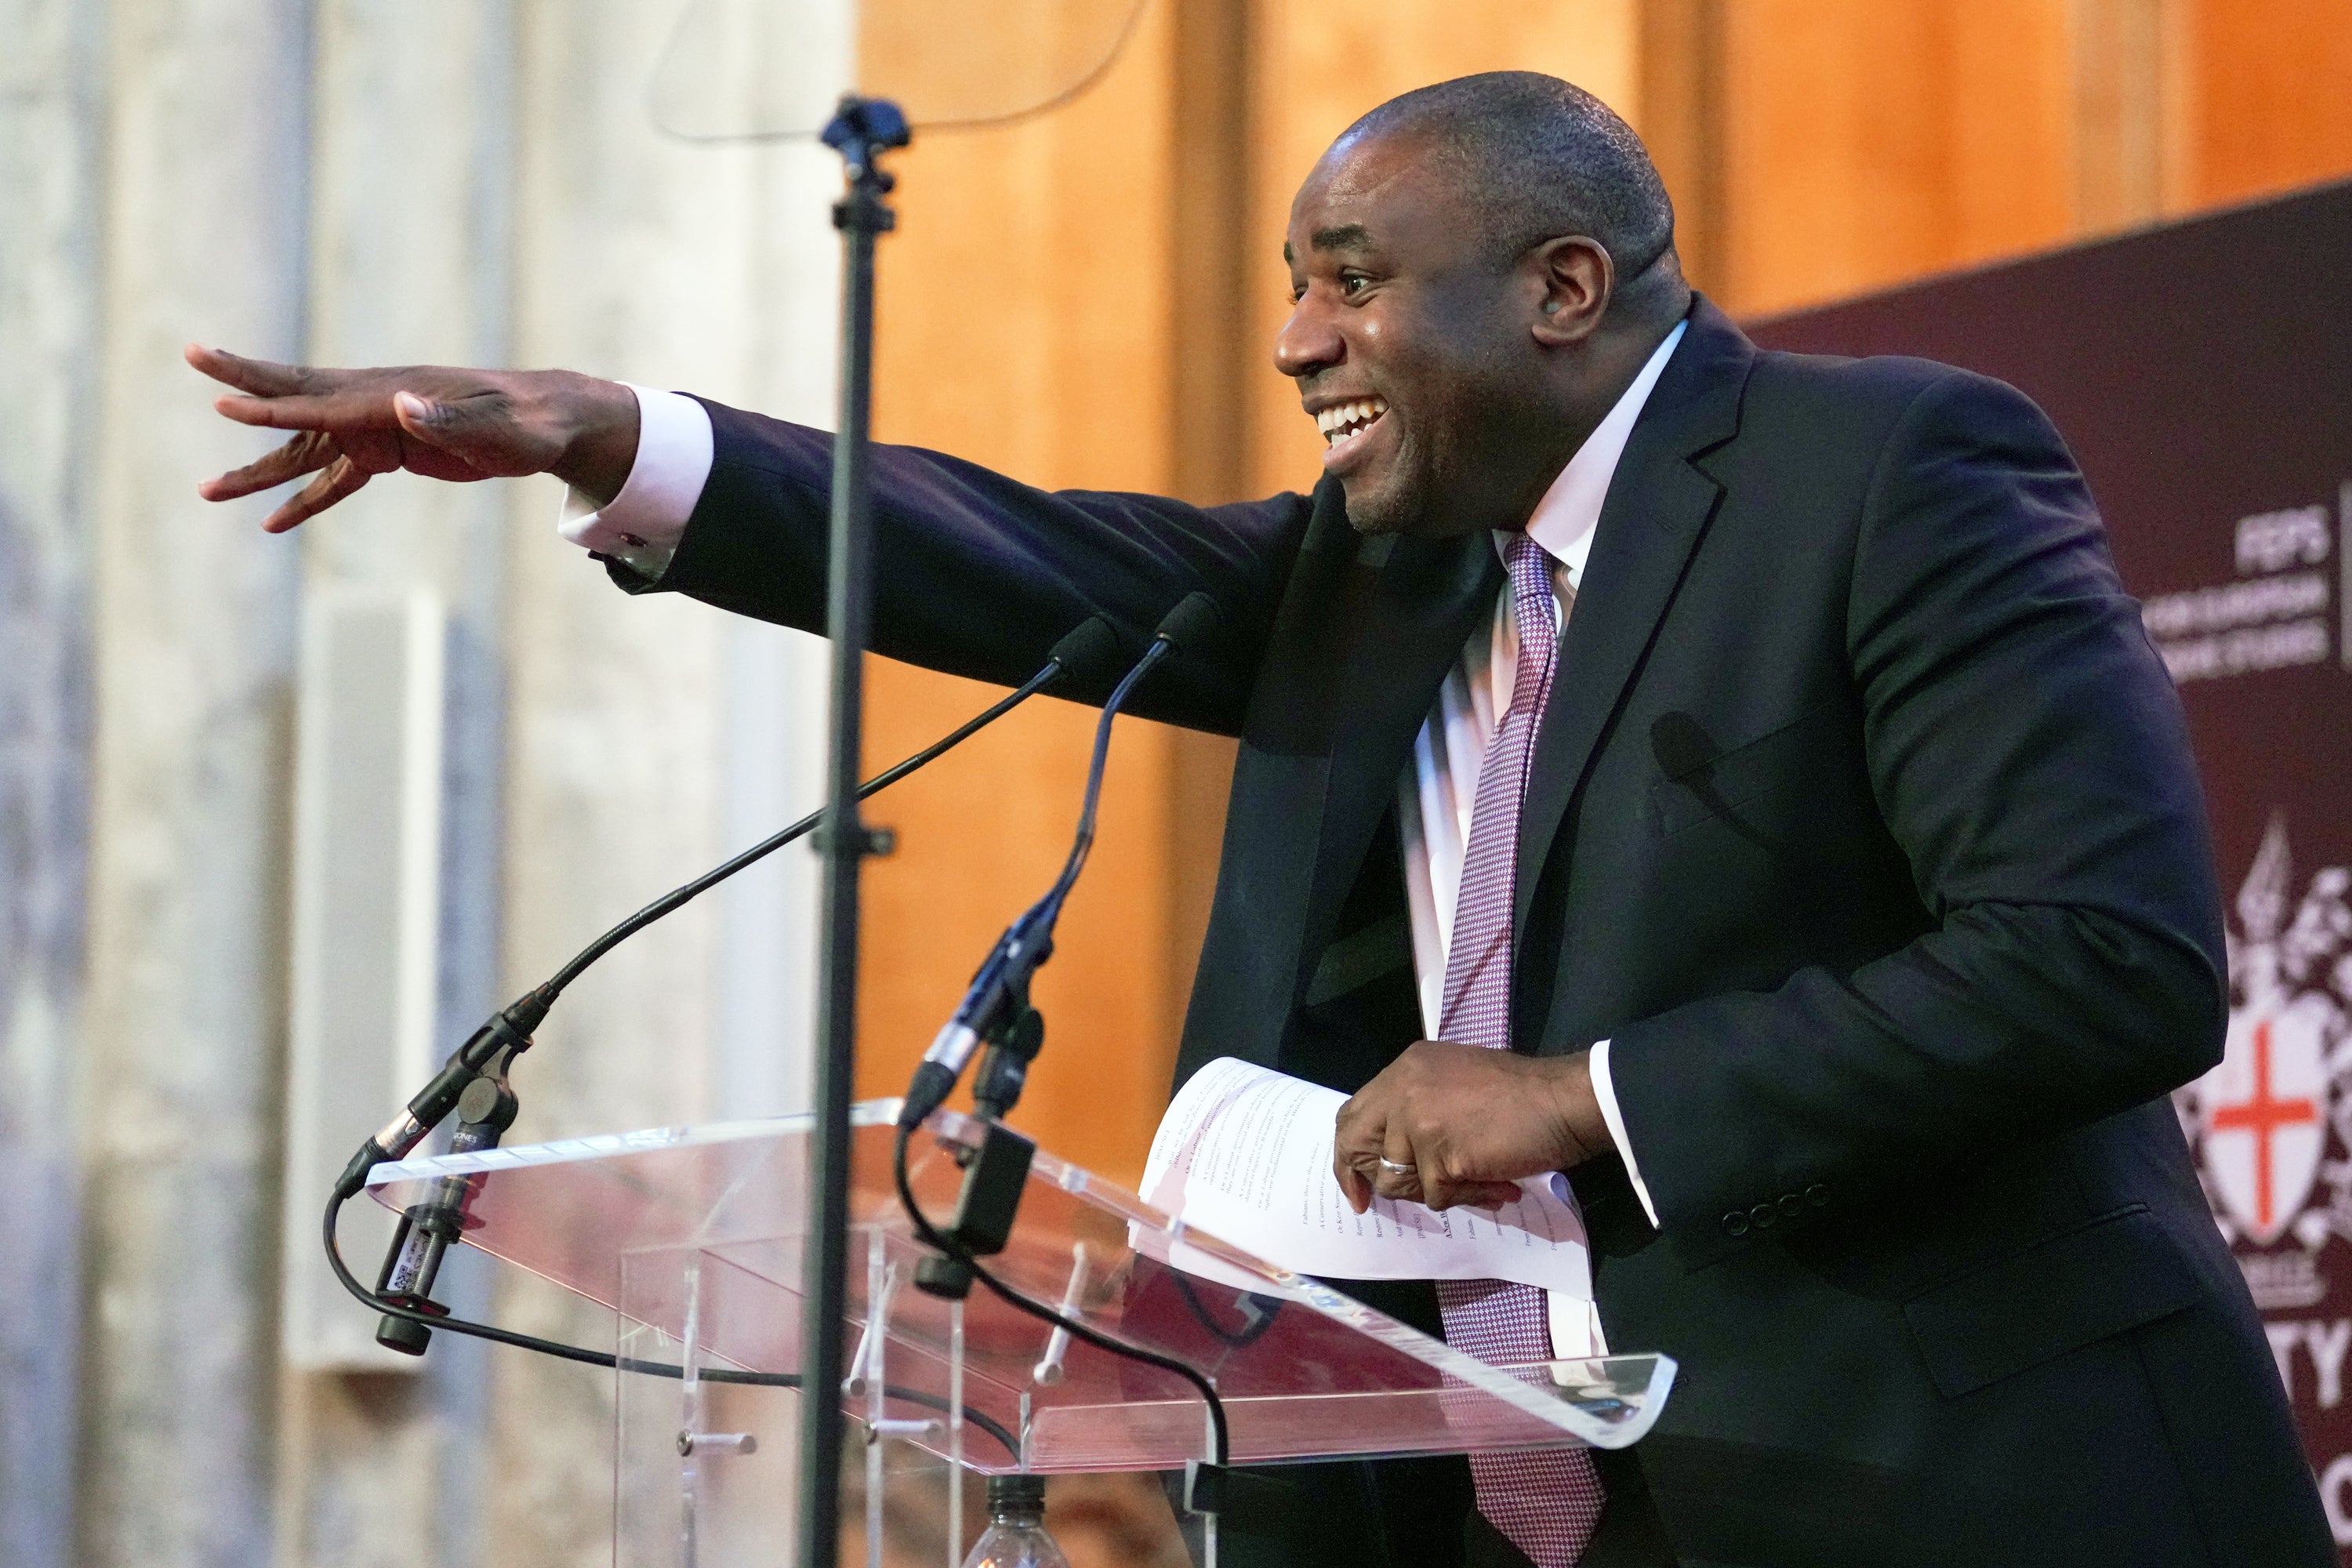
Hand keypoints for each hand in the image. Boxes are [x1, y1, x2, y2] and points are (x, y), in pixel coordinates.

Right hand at [187, 345, 640, 531]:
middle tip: (192, 360)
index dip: (271, 402)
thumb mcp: (499, 428)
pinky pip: (336, 480)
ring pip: (305, 451)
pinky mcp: (388, 453)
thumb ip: (450, 421)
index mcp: (392, 394)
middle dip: (244, 391)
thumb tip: (403, 406)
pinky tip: (275, 524)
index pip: (320, 397)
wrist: (552, 421)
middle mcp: (375, 405)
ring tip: (207, 492)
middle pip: (296, 399)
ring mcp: (377, 429)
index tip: (225, 402)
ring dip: (259, 472)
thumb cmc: (530, 423)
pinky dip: (305, 501)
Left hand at [1332, 1040, 1612, 1212]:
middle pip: (1357, 1146)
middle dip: (1370, 1180)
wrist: (1563, 1101)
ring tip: (1479, 1178)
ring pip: (1401, 1180)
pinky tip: (1497, 1184)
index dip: (1349, 1154)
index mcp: (1405, 1069)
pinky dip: (1470, 1197)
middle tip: (1384, 1200)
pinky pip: (1439, 1195)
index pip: (1354, 1114)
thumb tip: (1394, 1152)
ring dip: (1439, 1189)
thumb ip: (1417, 1106)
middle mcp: (1403, 1090)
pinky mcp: (1442, 1155)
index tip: (1355, 1186)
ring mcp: (1419, 1122)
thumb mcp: (1454, 1080)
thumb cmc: (1520, 1093)